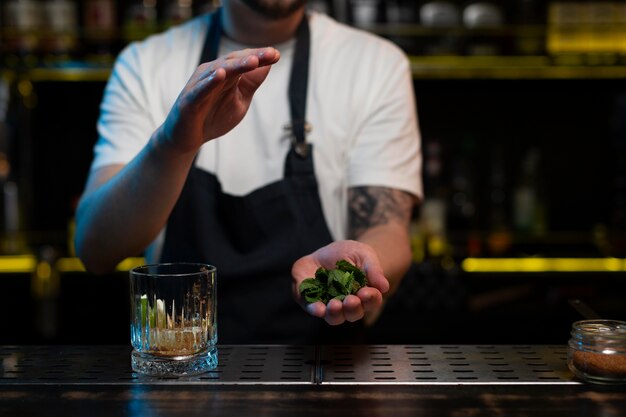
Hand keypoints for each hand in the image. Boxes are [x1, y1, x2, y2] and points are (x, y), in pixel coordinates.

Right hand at [157, 47, 279, 154]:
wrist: (187, 138)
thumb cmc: (213, 116)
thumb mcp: (239, 101)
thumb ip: (251, 83)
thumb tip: (268, 64)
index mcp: (226, 74)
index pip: (243, 61)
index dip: (259, 56)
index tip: (277, 55)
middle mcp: (211, 74)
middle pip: (234, 62)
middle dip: (252, 58)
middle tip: (270, 54)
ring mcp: (199, 85)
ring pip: (219, 72)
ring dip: (236, 66)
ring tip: (253, 61)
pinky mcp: (189, 100)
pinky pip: (201, 89)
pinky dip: (210, 81)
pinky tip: (221, 74)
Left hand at [291, 240, 389, 324]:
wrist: (326, 253)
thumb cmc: (350, 254)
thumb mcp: (364, 255)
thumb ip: (373, 270)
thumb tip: (384, 287)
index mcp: (364, 295)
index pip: (371, 301)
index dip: (370, 299)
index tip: (366, 293)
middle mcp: (347, 304)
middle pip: (353, 314)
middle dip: (352, 308)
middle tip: (350, 300)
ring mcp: (329, 305)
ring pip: (334, 317)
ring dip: (335, 313)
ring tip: (335, 305)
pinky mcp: (310, 301)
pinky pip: (312, 308)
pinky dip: (314, 309)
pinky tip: (317, 308)